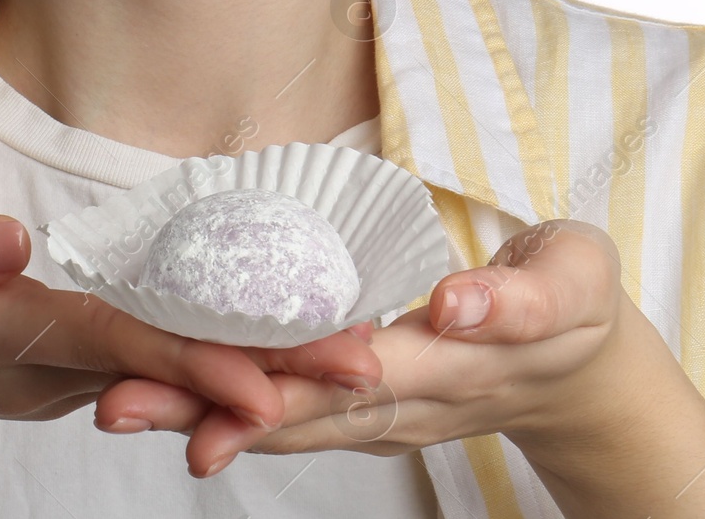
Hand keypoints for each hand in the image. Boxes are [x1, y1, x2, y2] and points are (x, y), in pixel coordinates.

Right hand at [0, 192, 384, 437]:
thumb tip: (4, 241)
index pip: (108, 344)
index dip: (190, 359)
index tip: (268, 383)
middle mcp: (43, 363)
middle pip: (164, 367)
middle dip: (263, 370)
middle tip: (363, 367)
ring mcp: (58, 366)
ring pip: (169, 366)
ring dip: (258, 361)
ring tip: (349, 352)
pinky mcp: (66, 355)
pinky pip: (152, 356)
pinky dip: (218, 348)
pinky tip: (276, 333)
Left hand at [92, 218, 632, 477]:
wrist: (584, 368)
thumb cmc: (575, 304)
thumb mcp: (571, 284)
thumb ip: (517, 298)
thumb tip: (452, 303)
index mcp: (449, 365)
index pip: (351, 380)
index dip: (279, 389)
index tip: (208, 399)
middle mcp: (403, 399)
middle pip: (294, 411)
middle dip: (205, 412)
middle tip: (120, 407)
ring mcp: (382, 409)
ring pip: (283, 418)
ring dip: (201, 416)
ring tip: (120, 408)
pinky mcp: (367, 399)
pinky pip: (293, 408)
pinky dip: (231, 404)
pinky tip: (174, 393)